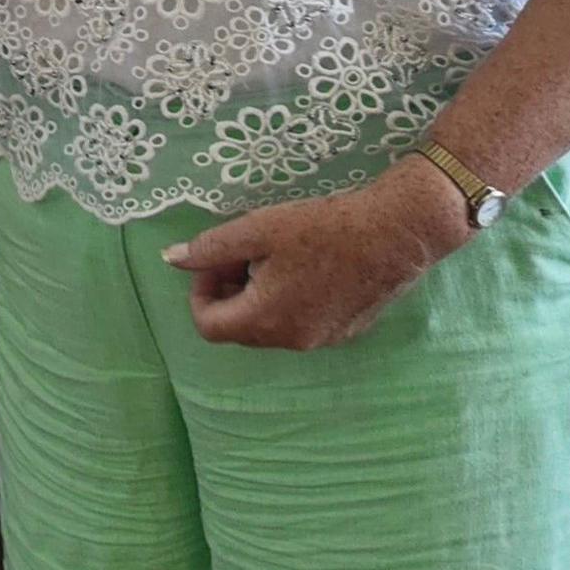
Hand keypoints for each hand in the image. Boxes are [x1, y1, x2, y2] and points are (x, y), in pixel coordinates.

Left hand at [158, 172, 469, 350]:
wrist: (398, 233)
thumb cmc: (325, 228)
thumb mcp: (258, 229)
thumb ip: (210, 249)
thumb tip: (170, 259)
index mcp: (264, 321)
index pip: (208, 325)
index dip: (201, 290)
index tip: (216, 259)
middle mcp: (291, 341)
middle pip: (238, 327)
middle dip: (230, 290)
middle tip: (244, 251)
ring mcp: (321, 341)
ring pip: (270, 326)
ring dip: (259, 295)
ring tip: (277, 255)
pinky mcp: (345, 332)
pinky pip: (301, 323)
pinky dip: (289, 300)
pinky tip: (307, 265)